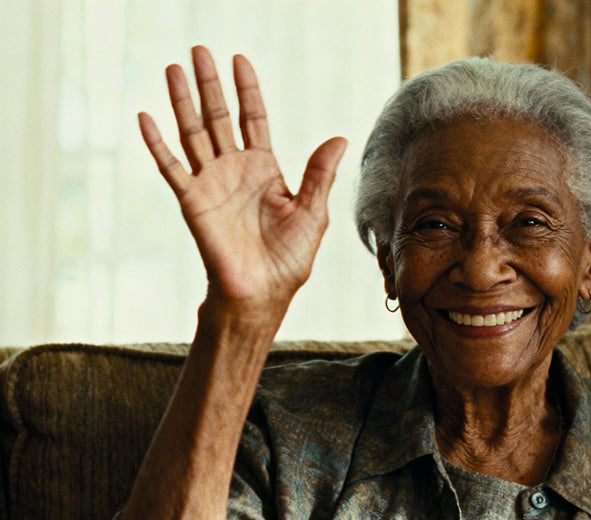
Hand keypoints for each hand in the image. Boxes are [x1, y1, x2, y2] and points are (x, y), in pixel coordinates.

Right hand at [139, 46, 346, 317]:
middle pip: (218, 117)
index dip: (247, 91)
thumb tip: (338, 138)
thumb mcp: (313, 212)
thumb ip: (319, 174)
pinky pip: (171, 167)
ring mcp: (211, 184)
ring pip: (192, 133)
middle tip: (199, 50)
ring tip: (173, 69)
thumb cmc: (289, 259)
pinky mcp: (193, 202)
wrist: (262, 292)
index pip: (253, 120)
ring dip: (182, 102)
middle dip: (210, 85)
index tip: (239, 61)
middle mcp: (235, 171)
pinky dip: (157, 143)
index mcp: (264, 170)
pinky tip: (146, 117)